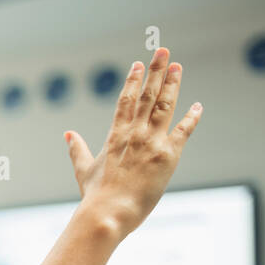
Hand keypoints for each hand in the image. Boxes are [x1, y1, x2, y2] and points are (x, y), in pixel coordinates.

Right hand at [65, 47, 201, 238]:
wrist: (108, 212)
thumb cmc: (94, 195)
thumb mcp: (83, 170)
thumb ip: (76, 149)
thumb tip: (67, 134)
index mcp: (115, 135)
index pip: (125, 100)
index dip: (132, 81)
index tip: (137, 65)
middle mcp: (134, 133)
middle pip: (147, 95)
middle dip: (156, 71)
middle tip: (163, 52)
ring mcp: (152, 142)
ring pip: (165, 105)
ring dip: (172, 84)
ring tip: (177, 67)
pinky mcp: (168, 154)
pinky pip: (184, 130)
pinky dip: (192, 117)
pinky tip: (197, 106)